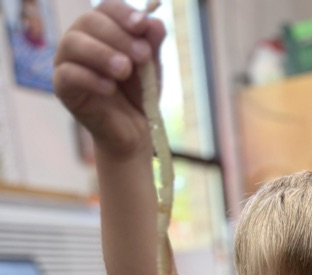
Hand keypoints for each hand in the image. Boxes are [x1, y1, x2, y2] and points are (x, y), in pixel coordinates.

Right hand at [53, 0, 164, 155]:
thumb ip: (151, 45)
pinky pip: (68, 74)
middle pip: (89, 21)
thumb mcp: (150, 68)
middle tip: (142, 55)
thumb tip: (154, 22)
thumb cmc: (138, 93)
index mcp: (101, 28)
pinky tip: (110, 88)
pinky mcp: (62, 86)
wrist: (132, 131)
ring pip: (73, 43)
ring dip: (101, 53)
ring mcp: (67, 61)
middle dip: (118, 36)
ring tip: (124, 70)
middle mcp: (80, 38)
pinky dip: (90, 78)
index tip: (142, 25)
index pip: (107, 8)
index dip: (123, 14)